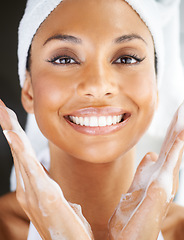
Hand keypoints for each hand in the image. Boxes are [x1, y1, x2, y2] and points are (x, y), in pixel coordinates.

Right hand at [0, 100, 93, 239]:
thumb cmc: (64, 227)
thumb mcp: (57, 203)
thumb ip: (49, 189)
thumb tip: (48, 181)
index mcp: (33, 187)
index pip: (23, 156)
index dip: (16, 137)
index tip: (10, 120)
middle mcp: (29, 188)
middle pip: (19, 152)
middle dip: (9, 128)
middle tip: (2, 108)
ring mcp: (34, 192)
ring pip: (21, 156)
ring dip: (12, 133)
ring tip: (5, 113)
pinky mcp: (45, 196)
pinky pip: (31, 169)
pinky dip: (20, 151)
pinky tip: (13, 136)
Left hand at [108, 102, 183, 239]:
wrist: (130, 237)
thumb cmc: (133, 214)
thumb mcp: (137, 186)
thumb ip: (145, 169)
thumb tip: (151, 154)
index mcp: (156, 172)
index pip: (166, 148)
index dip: (172, 131)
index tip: (177, 115)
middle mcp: (163, 175)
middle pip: (171, 146)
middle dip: (177, 126)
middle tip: (183, 107)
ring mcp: (163, 181)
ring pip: (173, 151)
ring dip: (179, 132)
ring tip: (183, 114)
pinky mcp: (160, 187)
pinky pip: (170, 162)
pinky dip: (176, 147)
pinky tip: (180, 133)